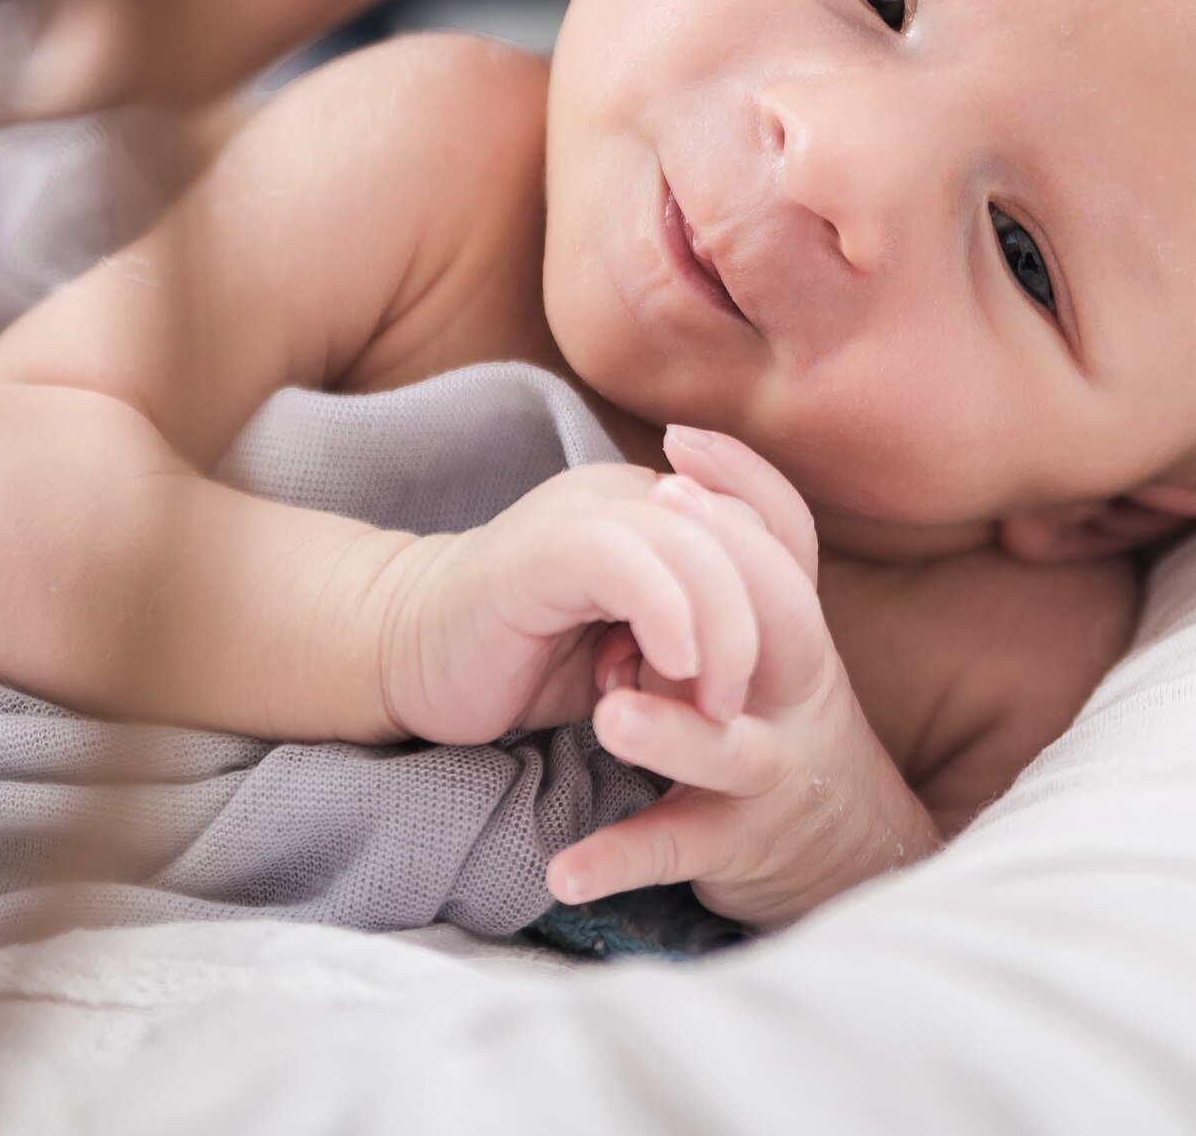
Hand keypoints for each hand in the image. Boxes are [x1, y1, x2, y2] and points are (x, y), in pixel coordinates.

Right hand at [373, 462, 761, 745]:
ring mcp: (581, 513)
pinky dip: (668, 617)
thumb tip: (767, 652)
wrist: (405, 656)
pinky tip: (670, 672)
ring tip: (716, 703)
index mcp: (654, 505)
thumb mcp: (631, 645)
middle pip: (743, 525)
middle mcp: (625, 493)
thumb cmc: (522, 660)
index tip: (773, 668)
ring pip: (695, 540)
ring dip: (726, 631)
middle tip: (747, 698)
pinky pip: (626, 562)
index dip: (789, 585)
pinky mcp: (539, 551)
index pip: (762, 514)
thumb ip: (691, 627)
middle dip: (767, 617)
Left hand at [547, 429, 937, 929]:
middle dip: (731, 574)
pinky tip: (560, 872)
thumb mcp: (773, 647)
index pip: (790, 545)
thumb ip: (727, 586)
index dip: (745, 488)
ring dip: (670, 732)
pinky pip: (674, 846)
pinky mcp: (735, 843)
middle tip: (659, 521)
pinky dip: (618, 859)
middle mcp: (797, 696)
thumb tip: (658, 494)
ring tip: (608, 719)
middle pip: (788, 624)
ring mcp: (769, 772)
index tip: (679, 439)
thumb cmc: (779, 721)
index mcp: (796, 637)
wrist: (853, 855)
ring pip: (728, 749)